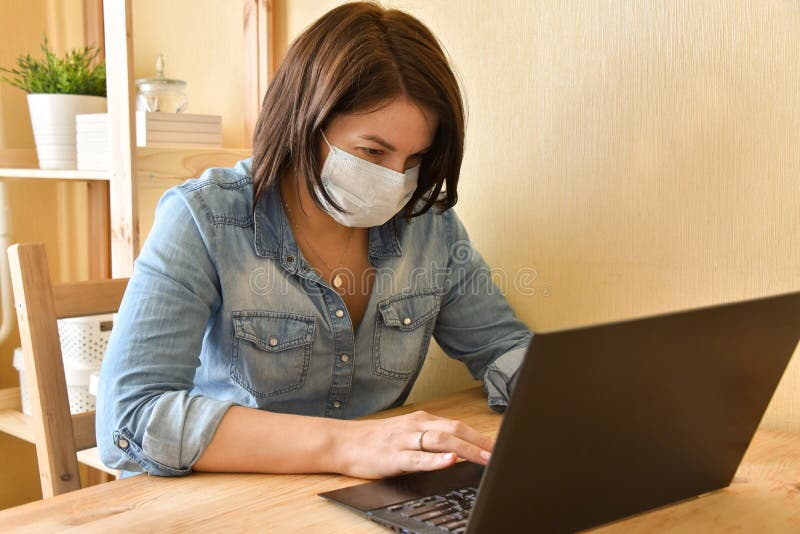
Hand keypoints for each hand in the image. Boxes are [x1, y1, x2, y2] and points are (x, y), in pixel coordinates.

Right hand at [334, 410, 494, 478]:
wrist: (343, 442)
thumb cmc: (376, 441)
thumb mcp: (407, 435)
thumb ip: (430, 439)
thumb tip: (459, 450)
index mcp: (422, 421)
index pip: (458, 425)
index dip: (481, 436)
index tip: (499, 446)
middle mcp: (416, 426)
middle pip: (455, 430)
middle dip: (480, 443)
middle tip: (500, 454)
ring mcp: (405, 440)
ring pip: (441, 441)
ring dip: (466, 449)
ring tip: (485, 458)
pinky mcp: (393, 456)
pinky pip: (418, 458)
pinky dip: (436, 459)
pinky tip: (450, 460)